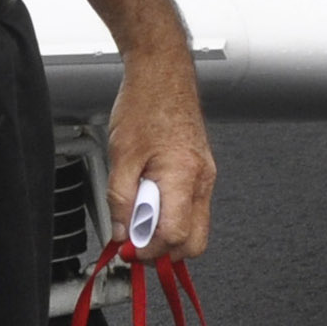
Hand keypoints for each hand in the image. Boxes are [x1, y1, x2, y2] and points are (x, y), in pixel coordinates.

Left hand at [107, 41, 215, 260]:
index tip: (127, 251)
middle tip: (134, 243)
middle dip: (163, 251)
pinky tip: (148, 200)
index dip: (148, 250)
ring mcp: (205, 177)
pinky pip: (191, 207)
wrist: (163, 75)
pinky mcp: (201, 172)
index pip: (174, 236)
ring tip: (136, 215)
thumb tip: (121, 232)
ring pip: (194, 227)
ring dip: (165, 231)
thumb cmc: (145, 104)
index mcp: (183, 177)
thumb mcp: (121, 156)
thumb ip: (120, 200)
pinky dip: (170, 213)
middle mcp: (202, 181)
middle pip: (194, 242)